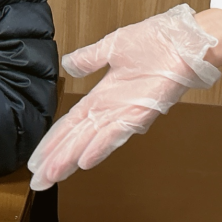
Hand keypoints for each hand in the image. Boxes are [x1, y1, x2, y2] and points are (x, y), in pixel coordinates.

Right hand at [27, 5, 221, 190]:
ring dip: (70, 159)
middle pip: (76, 138)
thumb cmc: (156, 41)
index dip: (53, 140)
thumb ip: (89, 58)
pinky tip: (84, 161)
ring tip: (52, 176)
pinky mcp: (141, 113)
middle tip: (38, 181)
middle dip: (55, 159)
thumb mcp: (112, 47)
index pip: (71, 123)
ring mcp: (125, 114)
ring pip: (91, 141)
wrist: (184, 40)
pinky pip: (117, 133)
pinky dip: (100, 147)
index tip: (37, 159)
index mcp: (102, 95)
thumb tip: (68, 64)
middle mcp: (111, 109)